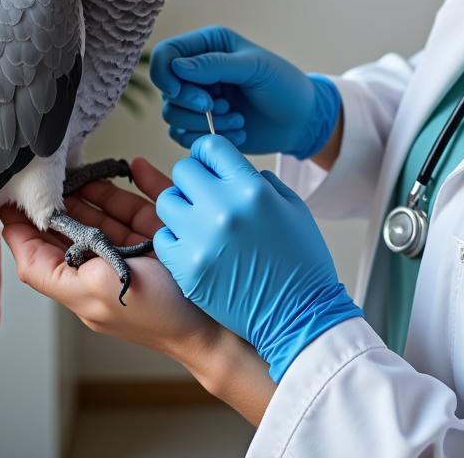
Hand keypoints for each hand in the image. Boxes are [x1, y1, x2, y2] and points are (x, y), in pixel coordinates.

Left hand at [0, 158, 217, 364]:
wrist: (215, 322)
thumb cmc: (160, 314)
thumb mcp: (96, 291)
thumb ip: (51, 269)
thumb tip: (22, 236)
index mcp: (81, 286)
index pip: (37, 256)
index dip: (21, 229)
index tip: (9, 199)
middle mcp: (102, 267)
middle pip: (72, 228)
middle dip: (60, 200)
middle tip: (49, 171)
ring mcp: (132, 251)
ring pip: (104, 213)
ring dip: (94, 188)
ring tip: (82, 165)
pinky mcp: (159, 237)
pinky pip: (140, 205)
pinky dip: (137, 185)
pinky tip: (133, 167)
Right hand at [149, 25, 341, 157]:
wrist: (301, 120)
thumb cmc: (284, 85)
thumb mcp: (254, 67)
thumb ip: (215, 65)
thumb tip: (176, 67)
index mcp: (208, 45)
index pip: (166, 53)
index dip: (164, 74)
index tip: (179, 92)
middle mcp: (197, 71)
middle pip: (166, 89)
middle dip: (189, 103)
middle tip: (216, 106)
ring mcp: (198, 100)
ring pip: (172, 115)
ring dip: (203, 123)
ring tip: (237, 120)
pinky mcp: (202, 126)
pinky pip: (184, 136)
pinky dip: (208, 138)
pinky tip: (238, 133)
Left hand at [154, 135, 362, 381]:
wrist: (299, 316)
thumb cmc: (300, 263)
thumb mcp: (292, 207)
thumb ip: (259, 181)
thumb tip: (231, 168)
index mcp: (251, 190)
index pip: (211, 147)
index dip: (208, 153)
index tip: (208, 163)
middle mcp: (223, 209)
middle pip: (185, 171)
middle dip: (193, 179)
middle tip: (203, 195)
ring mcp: (202, 240)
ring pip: (167, 202)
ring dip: (179, 207)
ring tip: (196, 221)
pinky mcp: (188, 270)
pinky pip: (162, 238)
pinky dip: (174, 240)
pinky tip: (192, 246)